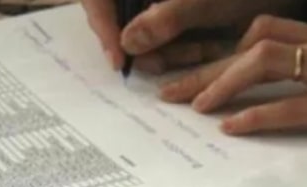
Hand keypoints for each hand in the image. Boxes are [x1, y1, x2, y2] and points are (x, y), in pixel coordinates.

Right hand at [81, 0, 300, 72]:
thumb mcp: (204, 0)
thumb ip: (166, 17)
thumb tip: (128, 43)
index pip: (98, 2)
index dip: (103, 28)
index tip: (119, 58)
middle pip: (125, 24)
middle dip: (148, 46)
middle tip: (169, 60)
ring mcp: (168, 12)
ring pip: (150, 37)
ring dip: (172, 51)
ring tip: (202, 49)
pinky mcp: (185, 23)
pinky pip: (171, 40)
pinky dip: (187, 50)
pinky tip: (208, 50)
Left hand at [159, 16, 306, 135]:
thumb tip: (294, 87)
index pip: (267, 30)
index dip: (226, 51)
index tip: (197, 70)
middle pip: (254, 44)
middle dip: (208, 67)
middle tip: (170, 91)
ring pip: (266, 63)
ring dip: (224, 83)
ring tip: (194, 106)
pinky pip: (294, 107)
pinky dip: (259, 115)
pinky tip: (232, 127)